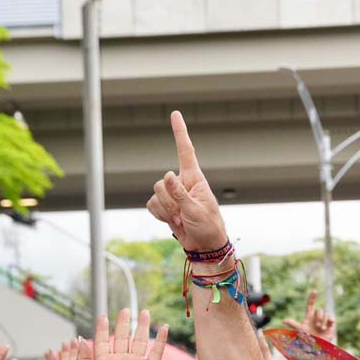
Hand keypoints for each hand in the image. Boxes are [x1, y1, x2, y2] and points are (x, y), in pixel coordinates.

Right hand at [146, 111, 227, 251]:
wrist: (204, 245)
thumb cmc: (207, 226)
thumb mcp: (196, 210)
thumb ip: (180, 193)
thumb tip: (168, 175)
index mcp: (195, 179)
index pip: (185, 151)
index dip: (180, 132)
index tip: (175, 114)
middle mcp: (182, 182)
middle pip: (161, 182)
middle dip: (169, 201)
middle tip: (184, 215)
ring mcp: (172, 194)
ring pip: (155, 194)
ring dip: (166, 211)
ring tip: (181, 220)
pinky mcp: (165, 205)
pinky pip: (151, 205)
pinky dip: (160, 215)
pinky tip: (172, 222)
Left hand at [284, 290, 336, 342]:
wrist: (316, 348)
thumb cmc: (307, 340)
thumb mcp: (300, 331)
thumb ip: (293, 324)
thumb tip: (283, 320)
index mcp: (309, 317)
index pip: (310, 305)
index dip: (312, 298)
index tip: (314, 291)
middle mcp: (316, 318)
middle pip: (319, 310)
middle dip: (319, 317)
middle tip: (317, 326)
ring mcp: (324, 322)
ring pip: (325, 314)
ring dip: (323, 322)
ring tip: (321, 329)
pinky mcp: (330, 326)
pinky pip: (331, 319)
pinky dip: (329, 321)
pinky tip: (327, 327)